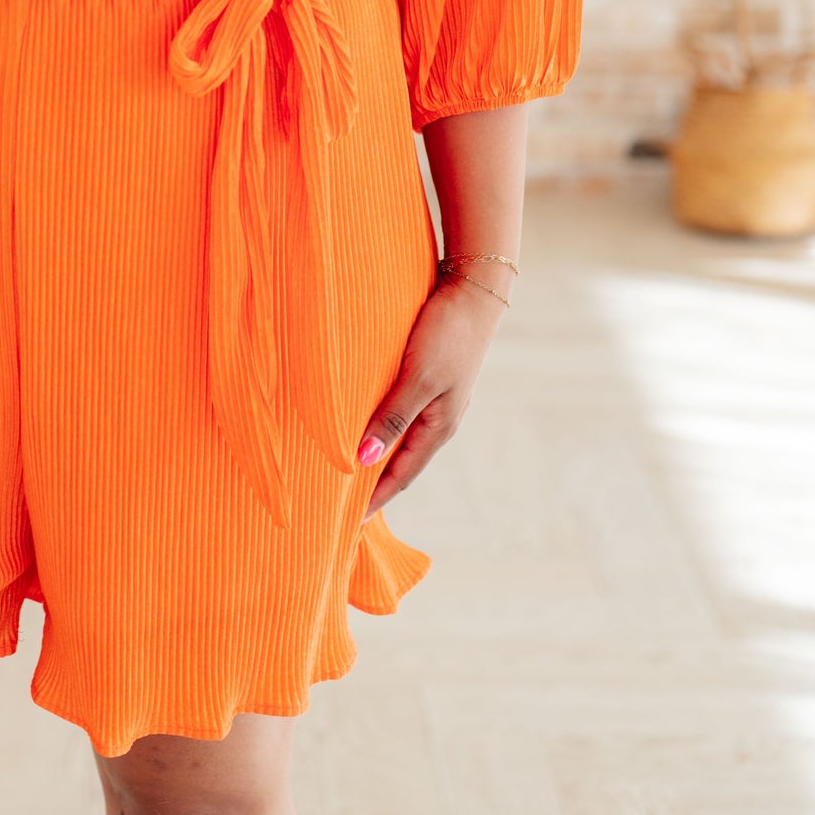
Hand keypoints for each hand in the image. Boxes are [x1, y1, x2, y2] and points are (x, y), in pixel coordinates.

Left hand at [357, 270, 508, 521]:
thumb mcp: (417, 378)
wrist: (474, 290)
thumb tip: (362, 460)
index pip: (399, 476)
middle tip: (340, 502)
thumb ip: (391, 418)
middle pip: (400, 462)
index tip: (349, 523)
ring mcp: (435, 398)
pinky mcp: (429, 376)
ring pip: (399, 436)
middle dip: (373, 483)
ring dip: (376, 454)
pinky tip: (364, 421)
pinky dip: (381, 425)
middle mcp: (437, 419)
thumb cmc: (446, 333)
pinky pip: (400, 412)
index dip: (374, 498)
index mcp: (438, 427)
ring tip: (346, 467)